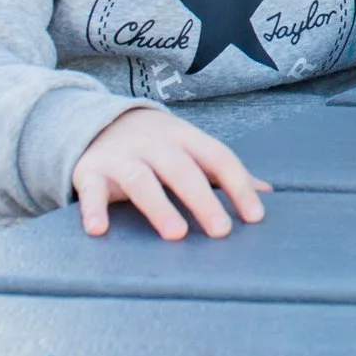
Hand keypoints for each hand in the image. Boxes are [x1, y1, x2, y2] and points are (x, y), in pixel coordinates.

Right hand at [71, 107, 269, 241]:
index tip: (255, 217)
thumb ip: (223, 173)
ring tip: (176, 234)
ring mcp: (121, 157)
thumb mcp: (191, 150)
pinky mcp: (89, 172)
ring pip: (141, 180)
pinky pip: (90, 191)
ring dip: (159, 207)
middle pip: (182, 170)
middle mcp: (155, 144)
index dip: (238, 186)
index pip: (218, 158)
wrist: (98, 122)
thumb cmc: (157, 146)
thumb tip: (266, 193)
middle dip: (204, 200)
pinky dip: (93, 209)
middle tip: (221, 231)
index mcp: (185, 137)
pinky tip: (99, 230)